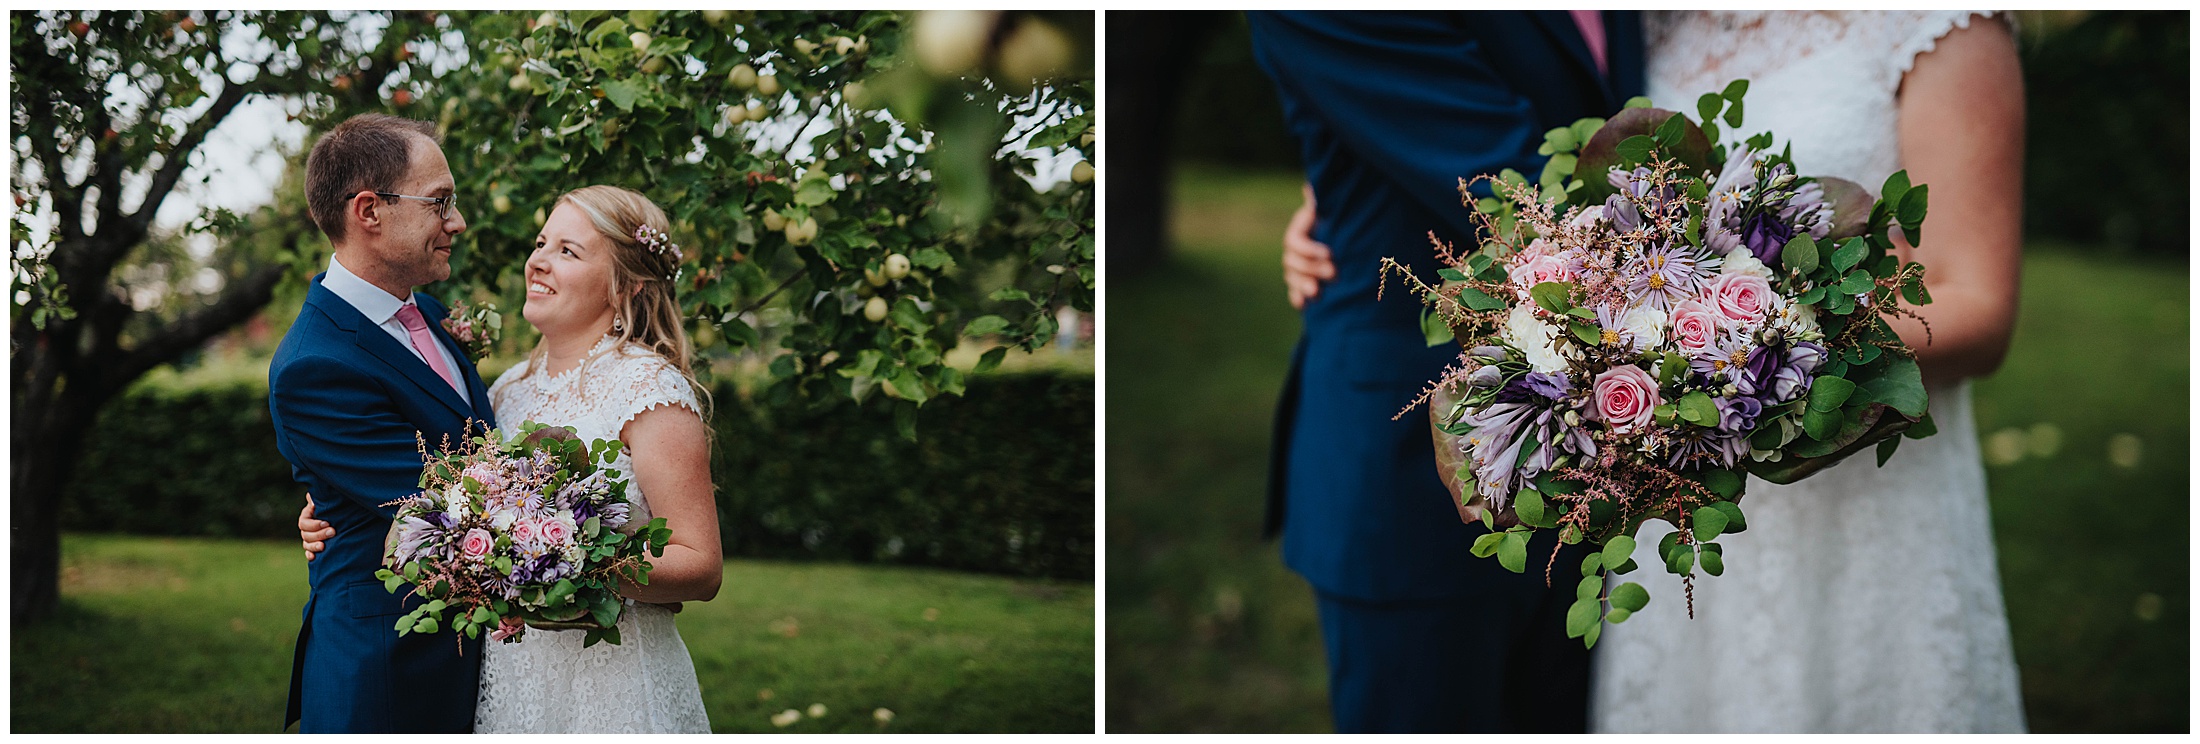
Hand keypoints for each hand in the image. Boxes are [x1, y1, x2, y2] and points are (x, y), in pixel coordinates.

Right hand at [300, 494, 332, 560]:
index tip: (327, 523)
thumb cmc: (334, 504)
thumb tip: (312, 498)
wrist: (344, 514)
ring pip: (306, 544)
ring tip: (324, 546)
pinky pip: (309, 552)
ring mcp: (309, 538)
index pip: (304, 523)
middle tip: (333, 532)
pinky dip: (310, 555)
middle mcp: (306, 528)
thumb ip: (319, 499)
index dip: (314, 524)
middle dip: (319, 534)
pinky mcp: (315, 546)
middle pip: (306, 534)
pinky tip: (314, 557)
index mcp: (307, 516)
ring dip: (314, 546)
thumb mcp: (327, 500)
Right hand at [1283, 182, 1336, 309]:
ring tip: (1318, 293)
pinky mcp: (1303, 280)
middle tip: (1335, 274)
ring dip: (1303, 286)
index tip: (1330, 253)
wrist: (1344, 232)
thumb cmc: (1340, 215)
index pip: (1294, 241)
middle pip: (1292, 262)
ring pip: (1291, 278)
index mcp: (1299, 229)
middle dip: (1311, 269)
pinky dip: (1298, 298)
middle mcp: (1294, 249)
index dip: (1309, 249)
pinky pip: (1294, 291)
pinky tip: (1304, 305)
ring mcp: (1296, 266)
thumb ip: (1321, 200)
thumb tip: (1311, 187)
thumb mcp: (1332, 207)